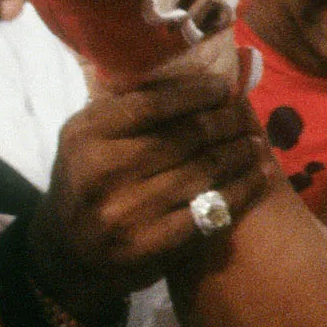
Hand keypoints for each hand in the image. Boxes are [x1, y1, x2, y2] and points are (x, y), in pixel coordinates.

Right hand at [27, 29, 275, 321]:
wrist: (67, 253)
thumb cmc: (88, 181)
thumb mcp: (90, 137)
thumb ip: (130, 106)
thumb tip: (195, 72)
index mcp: (88, 134)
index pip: (155, 103)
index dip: (198, 92)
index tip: (224, 88)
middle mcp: (104, 171)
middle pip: (187, 136)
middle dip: (227, 122)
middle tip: (246, 116)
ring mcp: (127, 212)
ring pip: (204, 172)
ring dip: (241, 154)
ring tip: (257, 143)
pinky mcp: (150, 246)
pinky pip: (211, 211)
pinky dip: (243, 190)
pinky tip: (260, 176)